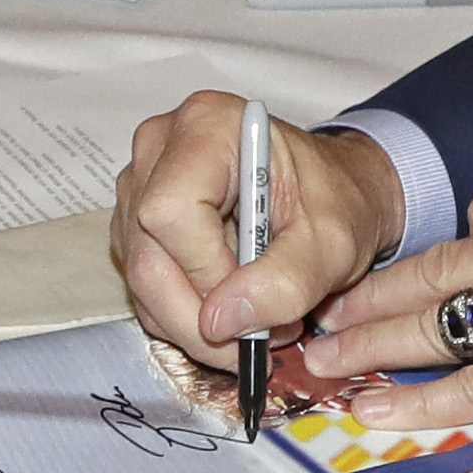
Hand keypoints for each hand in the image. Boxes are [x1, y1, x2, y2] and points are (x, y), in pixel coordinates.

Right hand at [112, 90, 402, 358]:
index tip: (253, 310)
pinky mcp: (136, 220)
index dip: (205, 273)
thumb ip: (284, 283)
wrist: (335, 194)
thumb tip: (219, 323)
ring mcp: (141, 183)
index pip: (172, 213)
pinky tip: (229, 307)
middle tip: (253, 346)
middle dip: (198, 318)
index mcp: (208, 127)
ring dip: (194, 322)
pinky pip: (144, 283)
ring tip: (254, 324)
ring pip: (142, 278)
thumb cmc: (336, 202)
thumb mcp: (331, 245)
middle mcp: (161, 147)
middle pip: (147, 255)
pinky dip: (184, 312)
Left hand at [303, 166, 472, 433]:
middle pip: (438, 263)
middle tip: (331, 310)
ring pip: (435, 321)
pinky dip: (419, 402)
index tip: (433, 272)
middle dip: (375, 292)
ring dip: (373, 344)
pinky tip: (380, 410)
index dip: (456, 246)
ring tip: (328, 361)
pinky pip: (472, 385)